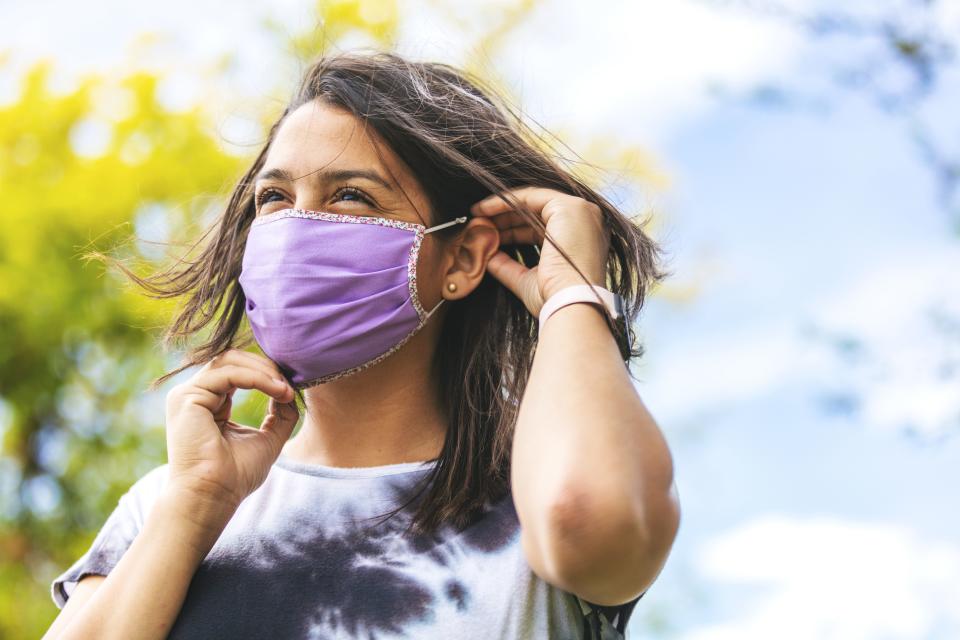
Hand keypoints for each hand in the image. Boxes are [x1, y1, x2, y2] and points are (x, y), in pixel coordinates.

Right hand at [164, 349, 298, 511]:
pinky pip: (228, 374)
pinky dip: (256, 379)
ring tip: (285, 389)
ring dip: (264, 371)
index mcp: (210, 404)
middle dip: (266, 367)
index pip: (237, 371)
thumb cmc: (235, 476)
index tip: (292, 388)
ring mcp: (187, 395)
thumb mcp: (268, 439)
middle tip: (290, 383)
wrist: (212, 497)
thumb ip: (280, 415)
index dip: (267, 373)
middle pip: (232, 359)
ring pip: (230, 361)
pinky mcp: (187, 398)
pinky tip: (276, 390)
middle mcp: (195, 396)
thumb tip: (290, 391)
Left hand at [470, 186, 609, 314]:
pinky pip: (531, 196)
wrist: (569, 304)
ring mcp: (580, 212)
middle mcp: (585, 222)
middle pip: (536, 213)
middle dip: (505, 217)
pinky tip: (484, 210)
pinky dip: (505, 201)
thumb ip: (508, 267)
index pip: (541, 228)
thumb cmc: (553, 299)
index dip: (513, 229)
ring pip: (532, 202)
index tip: (489, 233)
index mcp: (580, 240)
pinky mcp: (570, 207)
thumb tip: (487, 257)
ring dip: (502, 207)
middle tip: (479, 222)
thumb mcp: (526, 280)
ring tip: (477, 216)